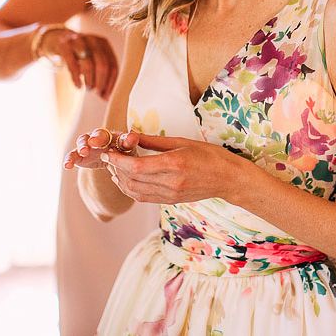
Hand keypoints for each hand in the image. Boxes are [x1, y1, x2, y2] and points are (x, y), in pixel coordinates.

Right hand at [39, 27, 117, 98]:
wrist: (56, 39)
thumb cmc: (79, 54)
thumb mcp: (92, 59)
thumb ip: (101, 75)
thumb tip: (107, 97)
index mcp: (104, 43)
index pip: (113, 65)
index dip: (111, 82)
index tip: (107, 95)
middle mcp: (93, 40)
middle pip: (102, 64)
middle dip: (101, 82)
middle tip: (97, 92)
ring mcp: (78, 41)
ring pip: (89, 64)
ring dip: (90, 80)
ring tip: (89, 89)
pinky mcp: (63, 45)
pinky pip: (72, 64)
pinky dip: (76, 78)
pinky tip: (78, 86)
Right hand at [63, 127, 137, 169]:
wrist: (116, 160)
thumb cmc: (123, 151)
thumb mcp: (128, 148)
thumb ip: (129, 142)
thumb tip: (133, 137)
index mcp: (109, 135)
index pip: (105, 134)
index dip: (100, 137)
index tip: (96, 141)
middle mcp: (96, 138)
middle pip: (91, 136)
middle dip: (89, 141)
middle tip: (89, 146)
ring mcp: (86, 146)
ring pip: (81, 144)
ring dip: (80, 148)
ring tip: (82, 153)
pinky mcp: (79, 156)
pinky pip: (72, 156)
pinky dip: (69, 160)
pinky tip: (67, 166)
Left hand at [100, 134, 251, 203]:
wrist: (227, 179)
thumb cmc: (209, 155)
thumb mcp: (183, 142)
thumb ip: (155, 141)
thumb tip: (133, 135)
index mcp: (174, 165)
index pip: (137, 166)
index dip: (118, 161)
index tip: (108, 152)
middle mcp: (170, 183)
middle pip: (132, 180)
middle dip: (116, 169)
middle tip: (109, 157)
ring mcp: (170, 195)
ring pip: (135, 192)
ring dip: (121, 181)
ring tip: (115, 168)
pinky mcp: (171, 201)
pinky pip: (144, 198)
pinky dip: (131, 190)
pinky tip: (127, 180)